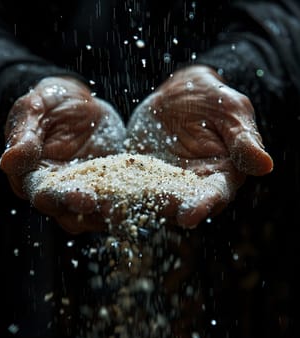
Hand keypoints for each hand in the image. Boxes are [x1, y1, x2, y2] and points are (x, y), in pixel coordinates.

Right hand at [0, 76, 125, 232]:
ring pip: (87, 212)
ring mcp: (81, 188)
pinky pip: (111, 199)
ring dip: (102, 214)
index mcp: (31, 174)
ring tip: (120, 210)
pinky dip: (121, 203)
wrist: (81, 102)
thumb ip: (24, 134)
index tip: (78, 197)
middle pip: (64, 208)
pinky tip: (136, 202)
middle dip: (81, 209)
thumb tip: (9, 161)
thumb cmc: (52, 101)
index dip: (57, 197)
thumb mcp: (36, 109)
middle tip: (100, 205)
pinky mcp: (104, 186)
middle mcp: (54, 187)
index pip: (39, 192)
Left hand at [126, 65, 272, 227]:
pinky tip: (97, 196)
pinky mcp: (139, 177)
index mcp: (218, 175)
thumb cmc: (211, 100)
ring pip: (148, 200)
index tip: (190, 215)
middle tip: (144, 218)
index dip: (203, 205)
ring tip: (112, 212)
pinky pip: (126, 186)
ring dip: (131, 207)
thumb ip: (243, 139)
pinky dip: (113, 192)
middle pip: (177, 204)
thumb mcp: (230, 112)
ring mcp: (162, 184)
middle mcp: (190, 187)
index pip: (213, 195)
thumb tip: (265, 165)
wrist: (179, 96)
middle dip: (162, 212)